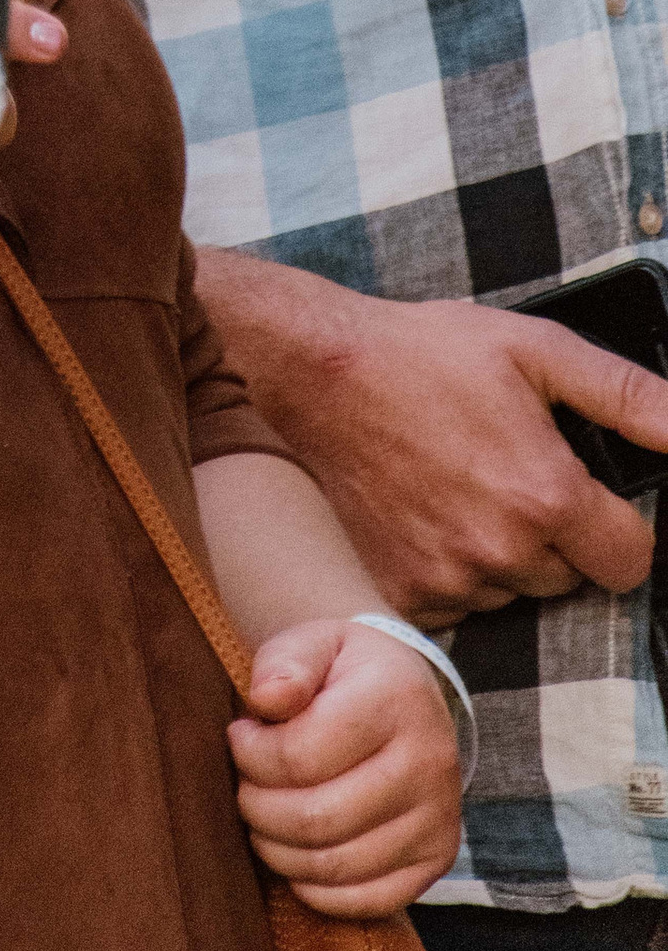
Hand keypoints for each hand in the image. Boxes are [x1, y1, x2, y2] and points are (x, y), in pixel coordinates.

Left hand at [230, 622, 463, 916]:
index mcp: (396, 700)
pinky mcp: (439, 859)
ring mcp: (439, 818)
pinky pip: (370, 900)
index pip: (301, 755)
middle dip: (258, 807)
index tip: (238, 735)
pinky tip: (295, 853)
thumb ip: (285, 663)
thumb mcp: (314, 642)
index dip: (251, 754)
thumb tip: (264, 699)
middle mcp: (429, 764)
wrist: (408, 695)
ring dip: (279, 850)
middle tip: (244, 785)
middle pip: (316, 818)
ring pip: (336, 865)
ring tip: (263, 816)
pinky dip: (319, 890)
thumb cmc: (345, 671)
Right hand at [248, 285, 667, 623]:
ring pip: (514, 589)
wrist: (317, 370)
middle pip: (571, 576)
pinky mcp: (406, 592)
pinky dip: (454, 567)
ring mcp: (450, 578)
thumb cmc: (426, 352)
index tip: (584, 493)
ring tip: (462, 484)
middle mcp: (502, 551)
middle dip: (556, 535)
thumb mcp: (537, 349)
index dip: (618, 524)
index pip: (632, 561)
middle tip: (509, 470)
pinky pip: (460, 602)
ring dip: (504, 553)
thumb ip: (631, 397)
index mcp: (547, 497)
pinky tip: (430, 511)